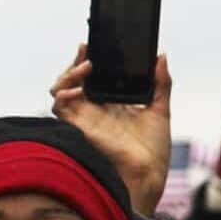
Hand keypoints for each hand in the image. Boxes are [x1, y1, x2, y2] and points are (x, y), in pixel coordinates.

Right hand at [53, 44, 172, 217]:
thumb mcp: (160, 109)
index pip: (92, 77)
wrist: (149, 174)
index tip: (94, 44)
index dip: (89, 60)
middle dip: (76, 63)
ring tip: (86, 67)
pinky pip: (59, 107)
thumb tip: (161, 57)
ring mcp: (84, 118)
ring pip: (61, 90)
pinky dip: (63, 94)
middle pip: (73, 80)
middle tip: (87, 51)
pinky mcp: (78, 127)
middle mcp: (94, 109)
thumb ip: (160, 83)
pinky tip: (77, 89)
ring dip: (68, 75)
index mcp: (111, 103)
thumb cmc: (154, 151)